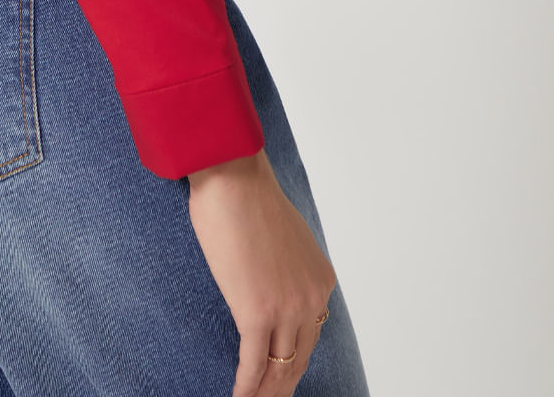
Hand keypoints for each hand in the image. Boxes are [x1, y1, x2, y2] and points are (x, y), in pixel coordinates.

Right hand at [187, 149, 335, 396]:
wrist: (233, 177)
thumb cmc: (248, 197)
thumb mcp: (285, 239)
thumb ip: (286, 268)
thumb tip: (270, 283)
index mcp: (320, 281)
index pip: (310, 335)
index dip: (294, 360)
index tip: (280, 373)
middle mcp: (311, 298)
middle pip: (298, 359)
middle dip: (283, 385)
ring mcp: (286, 308)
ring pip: (278, 368)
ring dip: (264, 392)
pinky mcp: (257, 312)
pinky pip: (252, 363)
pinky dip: (245, 386)